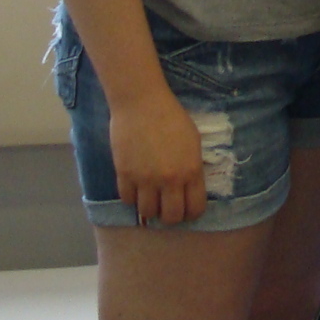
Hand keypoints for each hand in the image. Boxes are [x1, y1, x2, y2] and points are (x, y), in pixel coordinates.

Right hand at [109, 87, 208, 226]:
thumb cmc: (171, 117)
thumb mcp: (193, 142)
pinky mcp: (124, 174)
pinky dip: (132, 198)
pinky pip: (127, 200)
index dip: (192, 214)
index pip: (195, 208)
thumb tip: (189, 188)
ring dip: (150, 209)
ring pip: (147, 213)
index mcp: (191, 171)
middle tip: (168, 209)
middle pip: (171, 217)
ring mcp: (145, 178)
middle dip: (171, 217)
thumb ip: (192, 168)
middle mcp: (169, 179)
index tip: (187, 211)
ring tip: (151, 199)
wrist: (141, 102)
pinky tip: (136, 189)